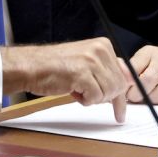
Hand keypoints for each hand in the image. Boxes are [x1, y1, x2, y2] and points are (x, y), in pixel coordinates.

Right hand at [2, 38, 128, 121]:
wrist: (31, 66)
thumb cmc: (55, 66)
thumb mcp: (85, 62)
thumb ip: (105, 70)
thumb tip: (126, 82)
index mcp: (103, 45)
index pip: (123, 74)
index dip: (121, 95)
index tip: (122, 111)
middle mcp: (100, 50)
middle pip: (119, 86)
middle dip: (105, 98)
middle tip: (88, 96)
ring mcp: (92, 62)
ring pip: (108, 93)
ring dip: (92, 98)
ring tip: (77, 88)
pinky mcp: (82, 75)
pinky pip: (95, 98)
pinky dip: (84, 101)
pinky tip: (72, 90)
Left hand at [125, 44, 157, 104]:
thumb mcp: (143, 62)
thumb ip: (129, 71)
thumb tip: (116, 82)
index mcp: (150, 53)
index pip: (133, 68)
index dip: (127, 84)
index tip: (125, 91)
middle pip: (148, 79)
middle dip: (138, 94)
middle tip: (135, 99)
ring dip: (155, 98)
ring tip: (151, 99)